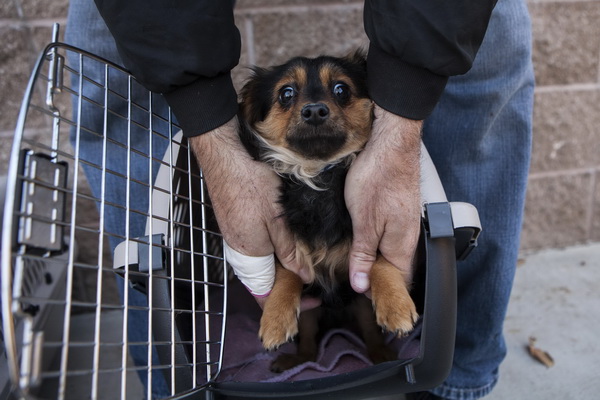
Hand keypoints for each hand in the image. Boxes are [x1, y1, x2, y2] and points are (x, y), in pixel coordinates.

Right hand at [189, 117, 310, 307]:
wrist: (226, 157)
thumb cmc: (251, 185)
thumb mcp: (279, 221)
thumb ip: (290, 252)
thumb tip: (304, 277)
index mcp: (249, 256)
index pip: (265, 294)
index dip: (287, 302)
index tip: (310, 301)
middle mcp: (238, 252)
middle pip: (261, 281)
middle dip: (285, 287)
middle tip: (311, 283)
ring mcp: (234, 238)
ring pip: (257, 265)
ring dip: (278, 269)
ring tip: (301, 265)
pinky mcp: (233, 225)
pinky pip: (252, 249)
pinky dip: (269, 253)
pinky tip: (283, 243)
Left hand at [345, 105, 422, 293]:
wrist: (391, 143)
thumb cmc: (378, 178)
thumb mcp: (363, 222)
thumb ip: (363, 255)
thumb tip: (361, 284)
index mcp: (402, 246)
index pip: (397, 282)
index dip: (379, 291)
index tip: (360, 292)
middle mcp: (409, 238)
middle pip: (394, 268)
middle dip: (374, 275)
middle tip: (352, 275)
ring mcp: (406, 223)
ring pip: (390, 251)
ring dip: (373, 257)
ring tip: (354, 257)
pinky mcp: (399, 210)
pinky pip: (390, 235)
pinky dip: (375, 241)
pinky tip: (362, 235)